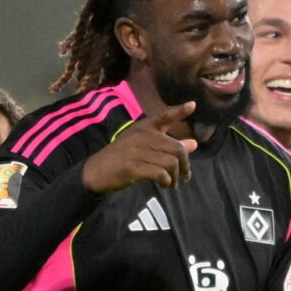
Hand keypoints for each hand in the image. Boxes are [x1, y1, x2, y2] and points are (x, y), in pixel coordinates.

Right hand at [79, 101, 195, 193]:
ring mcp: (137, 151)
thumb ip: (168, 145)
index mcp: (144, 127)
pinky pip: (159, 173)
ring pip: (170, 163)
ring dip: (175, 176)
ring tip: (172, 183)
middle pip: (177, 148)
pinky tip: (164, 185)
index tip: (192, 105)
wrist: (96, 171)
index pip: (165, 116)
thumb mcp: (143, 146)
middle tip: (185, 175)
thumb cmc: (121, 157)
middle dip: (185, 165)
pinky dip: (166, 181)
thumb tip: (194, 144)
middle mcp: (142, 136)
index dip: (179, 111)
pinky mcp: (133, 167)